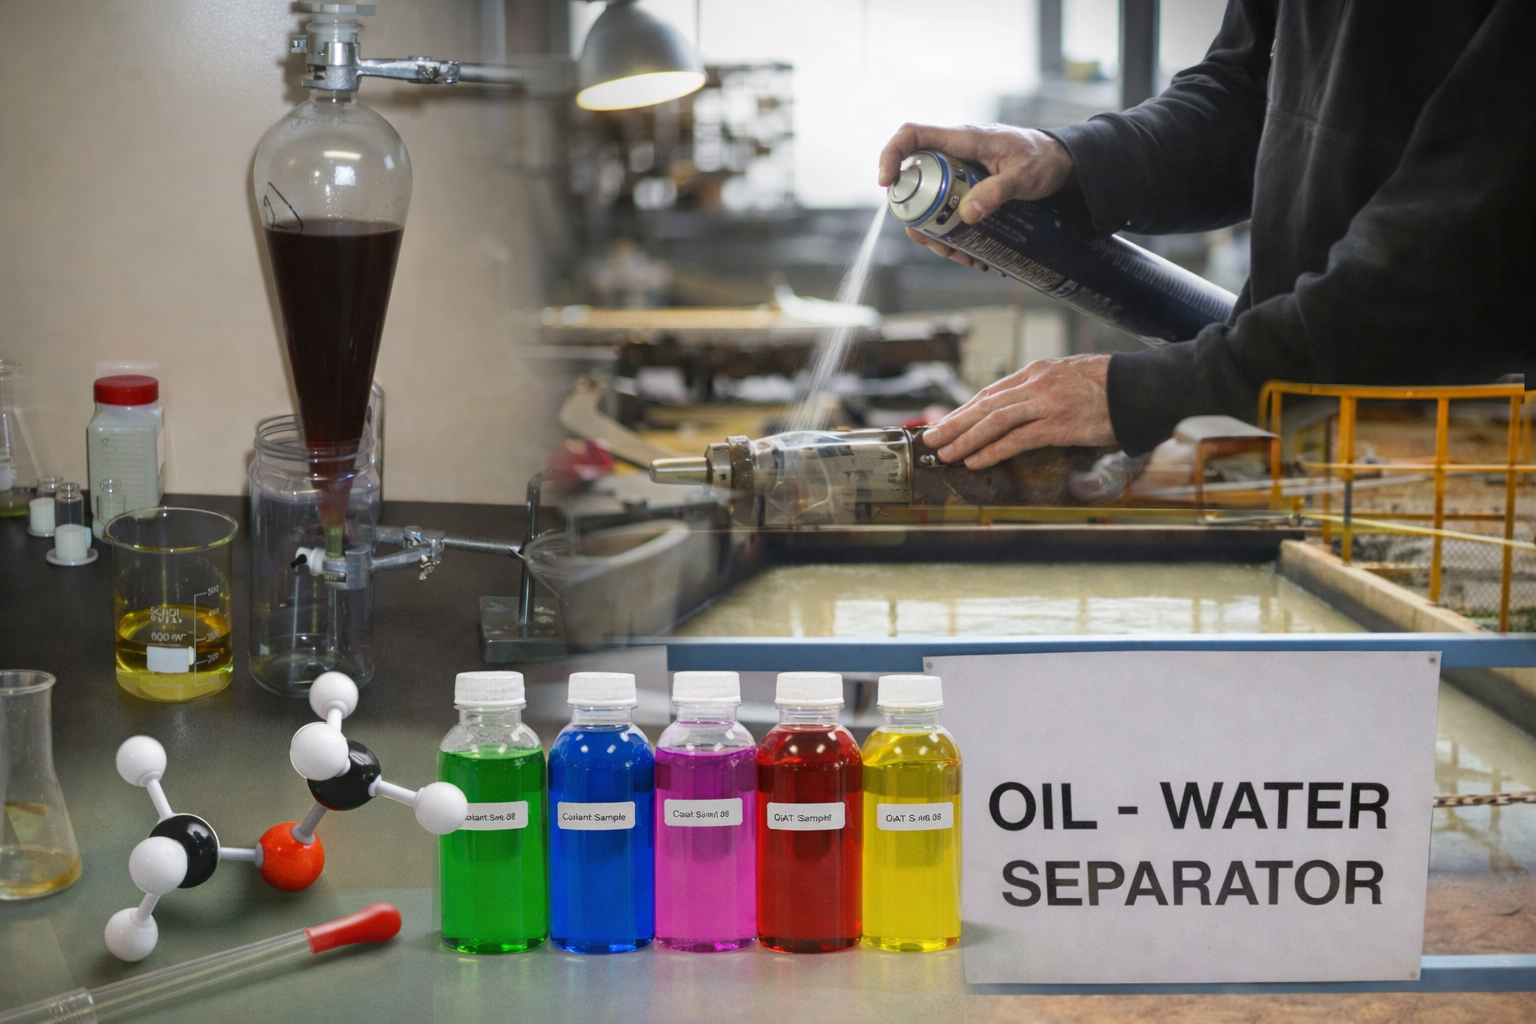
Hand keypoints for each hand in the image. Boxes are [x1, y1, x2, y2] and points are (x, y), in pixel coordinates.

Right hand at [877, 123, 1073, 268]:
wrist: (1060, 163)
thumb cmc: (1042, 159)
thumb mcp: (1023, 176)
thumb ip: (997, 192)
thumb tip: (965, 215)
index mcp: (962, 139)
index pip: (912, 135)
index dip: (891, 155)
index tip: (886, 183)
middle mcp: (952, 155)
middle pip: (914, 182)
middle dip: (916, 218)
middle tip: (935, 243)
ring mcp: (957, 175)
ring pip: (929, 205)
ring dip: (936, 235)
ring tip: (961, 257)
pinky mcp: (965, 191)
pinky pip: (947, 213)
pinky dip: (954, 236)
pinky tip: (973, 255)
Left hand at [921, 355, 1115, 467]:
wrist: (1141, 386)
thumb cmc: (1108, 385)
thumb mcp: (1068, 377)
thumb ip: (1042, 390)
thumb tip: (1020, 408)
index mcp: (1036, 371)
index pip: (990, 392)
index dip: (964, 410)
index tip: (945, 423)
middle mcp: (1036, 384)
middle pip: (984, 405)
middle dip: (954, 423)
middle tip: (931, 439)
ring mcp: (1046, 403)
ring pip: (994, 420)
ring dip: (966, 439)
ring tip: (946, 453)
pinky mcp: (1059, 424)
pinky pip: (1018, 439)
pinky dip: (993, 450)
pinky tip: (977, 460)